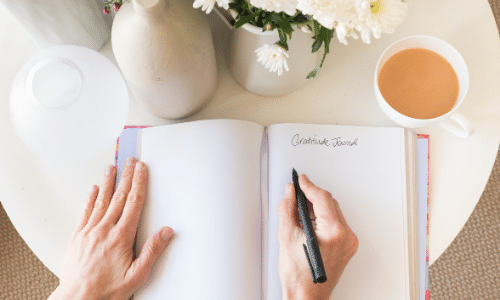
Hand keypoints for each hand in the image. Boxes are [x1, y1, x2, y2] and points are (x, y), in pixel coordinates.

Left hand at [49, 158, 173, 299]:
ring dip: (107, 182)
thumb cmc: (107, 290)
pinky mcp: (77, 237)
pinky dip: (90, 199)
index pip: (133, 203)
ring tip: (112, 168)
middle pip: (118, 197)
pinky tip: (93, 189)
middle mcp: (104, 230)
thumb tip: (166, 232)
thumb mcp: (137, 275)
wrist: (78, 299)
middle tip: (130, 161)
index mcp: (121, 236)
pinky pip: (85, 212)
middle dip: (127, 176)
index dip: (139, 183)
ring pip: (101, 201)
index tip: (142, 169)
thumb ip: (152, 251)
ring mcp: (89, 232)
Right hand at [278, 174, 357, 299]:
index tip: (301, 180)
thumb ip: (288, 208)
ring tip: (300, 211)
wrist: (307, 296)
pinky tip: (309, 223)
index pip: (322, 198)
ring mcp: (349, 243)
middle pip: (330, 203)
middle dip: (312, 197)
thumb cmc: (298, 275)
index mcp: (334, 232)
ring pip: (333, 213)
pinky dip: (323, 219)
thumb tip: (291, 192)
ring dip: (317, 208)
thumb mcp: (286, 236)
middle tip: (297, 195)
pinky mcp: (347, 247)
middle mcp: (346, 236)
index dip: (309, 186)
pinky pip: (336, 224)